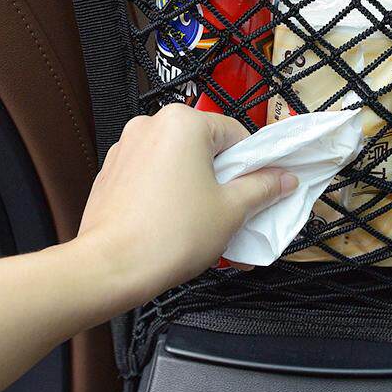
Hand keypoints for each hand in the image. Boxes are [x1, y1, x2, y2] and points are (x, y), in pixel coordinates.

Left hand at [74, 105, 297, 311]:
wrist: (110, 269)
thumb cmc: (168, 236)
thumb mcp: (231, 211)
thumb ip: (262, 188)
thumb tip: (282, 178)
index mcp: (183, 122)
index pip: (235, 133)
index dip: (252, 164)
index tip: (259, 188)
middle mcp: (151, 125)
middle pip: (204, 147)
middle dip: (222, 179)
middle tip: (232, 212)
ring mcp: (127, 147)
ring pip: (177, 162)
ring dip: (195, 186)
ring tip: (201, 224)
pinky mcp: (111, 172)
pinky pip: (152, 175)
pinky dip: (167, 193)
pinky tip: (174, 224)